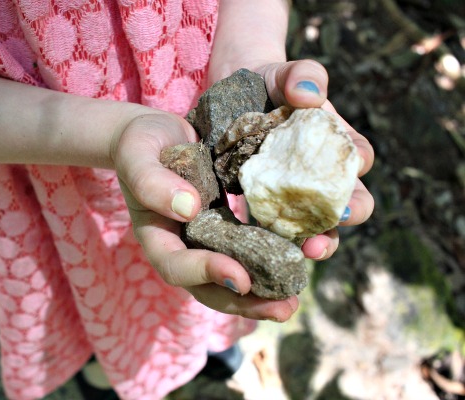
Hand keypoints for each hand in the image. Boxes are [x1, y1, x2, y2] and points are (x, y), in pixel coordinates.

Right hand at [111, 112, 297, 320]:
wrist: (159, 134)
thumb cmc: (141, 144)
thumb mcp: (137, 154)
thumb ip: (151, 181)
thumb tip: (188, 209)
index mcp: (157, 236)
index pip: (176, 267)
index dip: (206, 275)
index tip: (241, 278)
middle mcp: (184, 246)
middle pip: (209, 287)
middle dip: (245, 302)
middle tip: (282, 309)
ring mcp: (208, 239)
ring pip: (234, 275)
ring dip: (265, 292)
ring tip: (295, 299)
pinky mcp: (229, 226)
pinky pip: (251, 248)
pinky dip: (274, 257)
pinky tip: (302, 256)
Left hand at [252, 59, 374, 259]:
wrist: (234, 93)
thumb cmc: (269, 83)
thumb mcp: (284, 74)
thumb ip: (303, 76)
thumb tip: (309, 95)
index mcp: (337, 142)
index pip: (358, 161)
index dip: (356, 181)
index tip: (344, 201)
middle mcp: (322, 172)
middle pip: (344, 204)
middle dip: (336, 225)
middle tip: (320, 241)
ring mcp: (294, 191)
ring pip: (313, 224)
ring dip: (311, 242)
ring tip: (299, 253)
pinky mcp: (265, 202)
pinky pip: (274, 225)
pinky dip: (272, 238)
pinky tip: (262, 250)